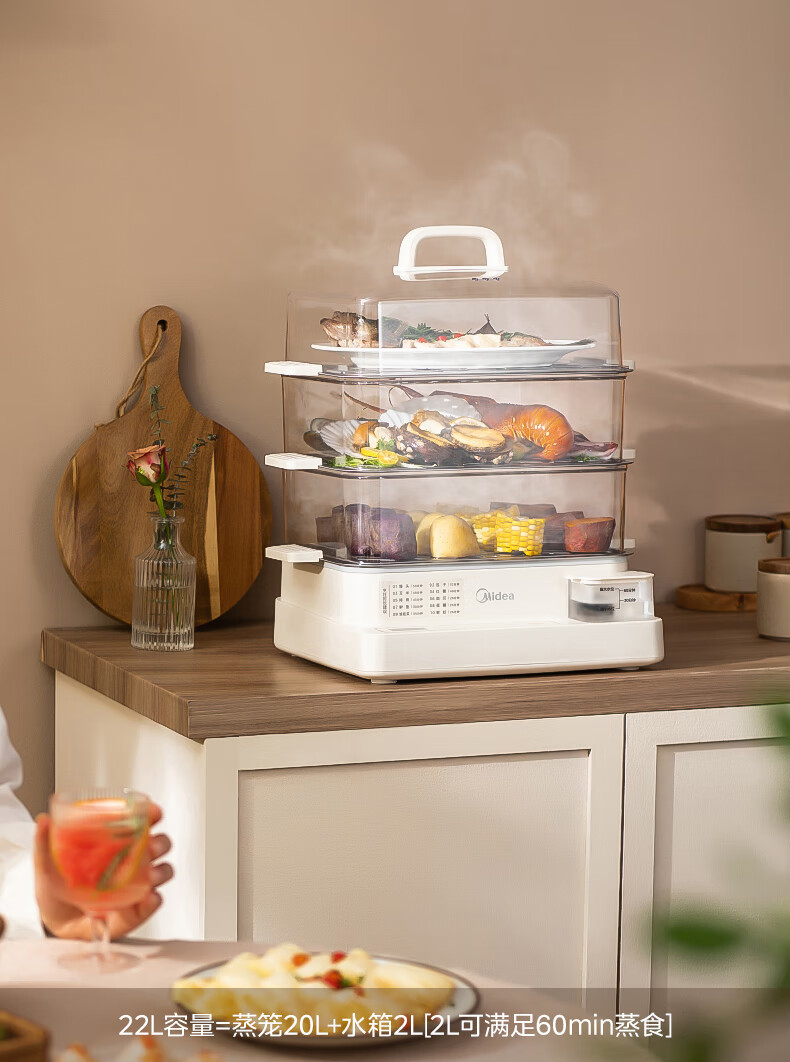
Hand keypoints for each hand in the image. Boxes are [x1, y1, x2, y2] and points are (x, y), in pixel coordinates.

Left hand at [34, 803, 173, 940]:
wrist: (53, 925)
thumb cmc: (56, 892)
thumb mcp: (47, 866)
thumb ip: (44, 844)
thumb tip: (43, 820)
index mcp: (116, 846)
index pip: (141, 824)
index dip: (151, 815)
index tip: (153, 811)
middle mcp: (131, 864)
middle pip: (159, 846)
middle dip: (161, 843)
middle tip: (152, 846)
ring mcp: (135, 887)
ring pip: (162, 872)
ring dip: (162, 870)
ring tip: (152, 875)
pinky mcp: (134, 911)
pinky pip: (151, 905)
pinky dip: (155, 901)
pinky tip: (150, 897)